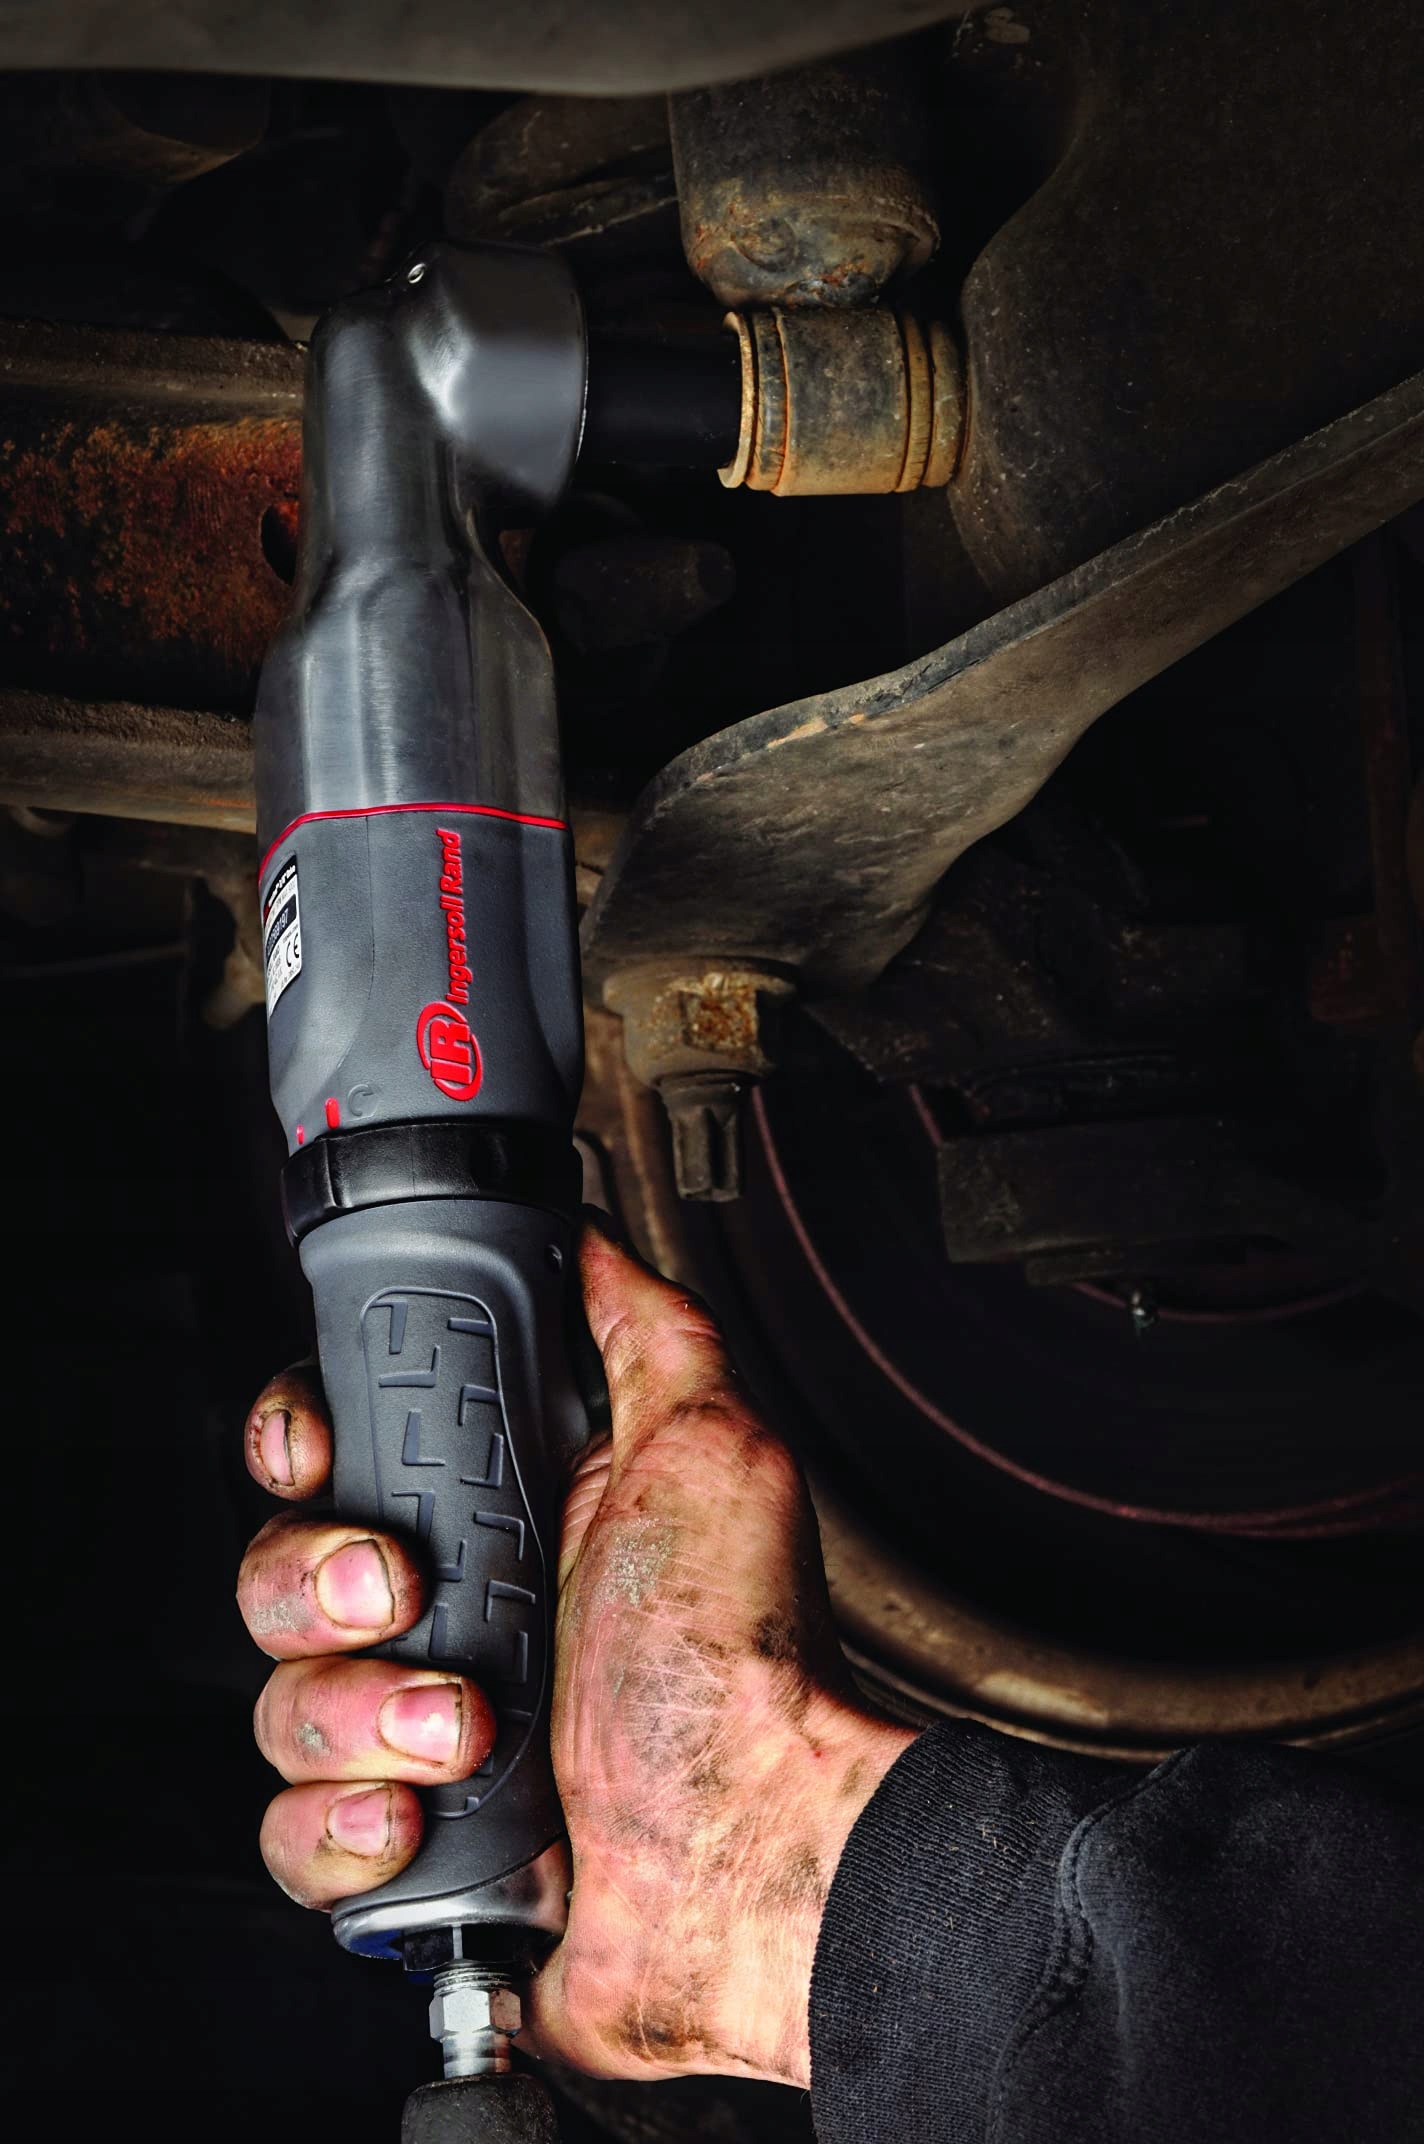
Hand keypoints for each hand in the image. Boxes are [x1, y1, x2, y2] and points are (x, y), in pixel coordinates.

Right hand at [238, 1222, 914, 2087]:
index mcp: (507, 1520)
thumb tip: (592, 1240)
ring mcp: (421, 1735)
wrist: (752, 1855)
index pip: (342, 1455)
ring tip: (460, 1727)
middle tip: (397, 1594)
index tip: (319, 1455)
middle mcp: (455, 1619)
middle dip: (317, 1582)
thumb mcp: (712, 1450)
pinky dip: (339, 1825)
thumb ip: (649, 1333)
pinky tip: (413, 1814)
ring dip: (353, 1710)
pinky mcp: (407, 1845)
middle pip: (280, 1569)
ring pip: (276, 1700)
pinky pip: (293, 1831)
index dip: (304, 1444)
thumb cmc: (743, 1664)